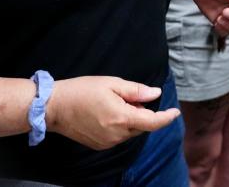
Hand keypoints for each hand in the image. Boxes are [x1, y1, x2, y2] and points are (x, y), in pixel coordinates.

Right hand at [46, 76, 178, 149]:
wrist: (53, 107)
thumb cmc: (82, 90)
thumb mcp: (112, 83)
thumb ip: (136, 91)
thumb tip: (156, 94)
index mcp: (122, 118)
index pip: (153, 122)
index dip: (166, 117)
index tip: (175, 111)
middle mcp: (116, 135)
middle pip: (142, 126)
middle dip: (143, 112)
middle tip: (129, 97)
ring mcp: (107, 143)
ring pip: (130, 131)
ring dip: (131, 119)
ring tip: (114, 103)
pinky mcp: (99, 146)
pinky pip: (119, 136)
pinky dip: (121, 126)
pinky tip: (107, 113)